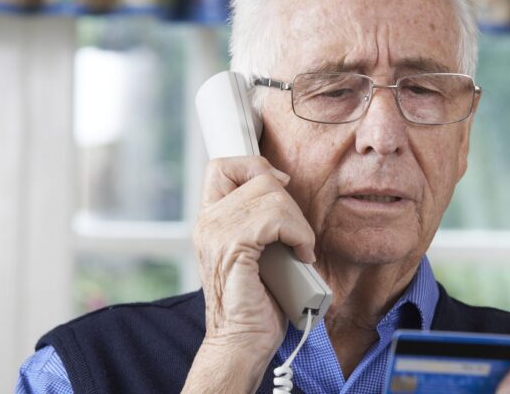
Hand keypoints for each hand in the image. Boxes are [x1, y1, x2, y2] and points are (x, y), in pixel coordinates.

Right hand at [186, 156, 315, 391]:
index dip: (256, 167)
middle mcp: (208, 222)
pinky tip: (301, 254)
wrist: (242, 342)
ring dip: (298, 222)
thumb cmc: (255, 302)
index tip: (281, 189)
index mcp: (210, 220)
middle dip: (289, 202)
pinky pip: (276, 218)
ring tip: (300, 248)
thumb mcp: (257, 249)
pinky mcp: (233, 249)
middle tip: (297, 235)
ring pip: (271, 194)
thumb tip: (283, 185)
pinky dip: (299, 234)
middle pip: (257, 176)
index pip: (222, 166)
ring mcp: (216, 234)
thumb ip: (260, 219)